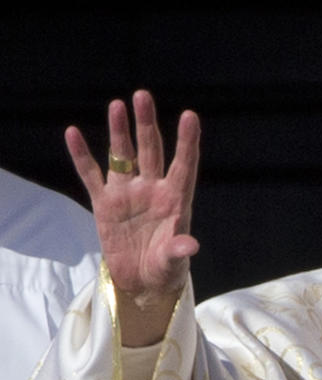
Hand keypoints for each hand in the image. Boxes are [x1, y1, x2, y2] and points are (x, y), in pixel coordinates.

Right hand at [66, 90, 199, 344]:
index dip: (187, 142)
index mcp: (176, 199)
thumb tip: (190, 244)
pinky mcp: (105, 204)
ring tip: (117, 105)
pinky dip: (82, 156)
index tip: (190, 116)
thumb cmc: (166, 270)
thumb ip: (179, 250)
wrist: (141, 283)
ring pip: (123, 156)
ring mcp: (128, 194)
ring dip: (119, 131)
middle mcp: (153, 189)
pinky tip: (73, 133)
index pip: (184, 165)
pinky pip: (91, 175)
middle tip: (142, 96)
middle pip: (151, 151)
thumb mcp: (174, 262)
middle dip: (147, 124)